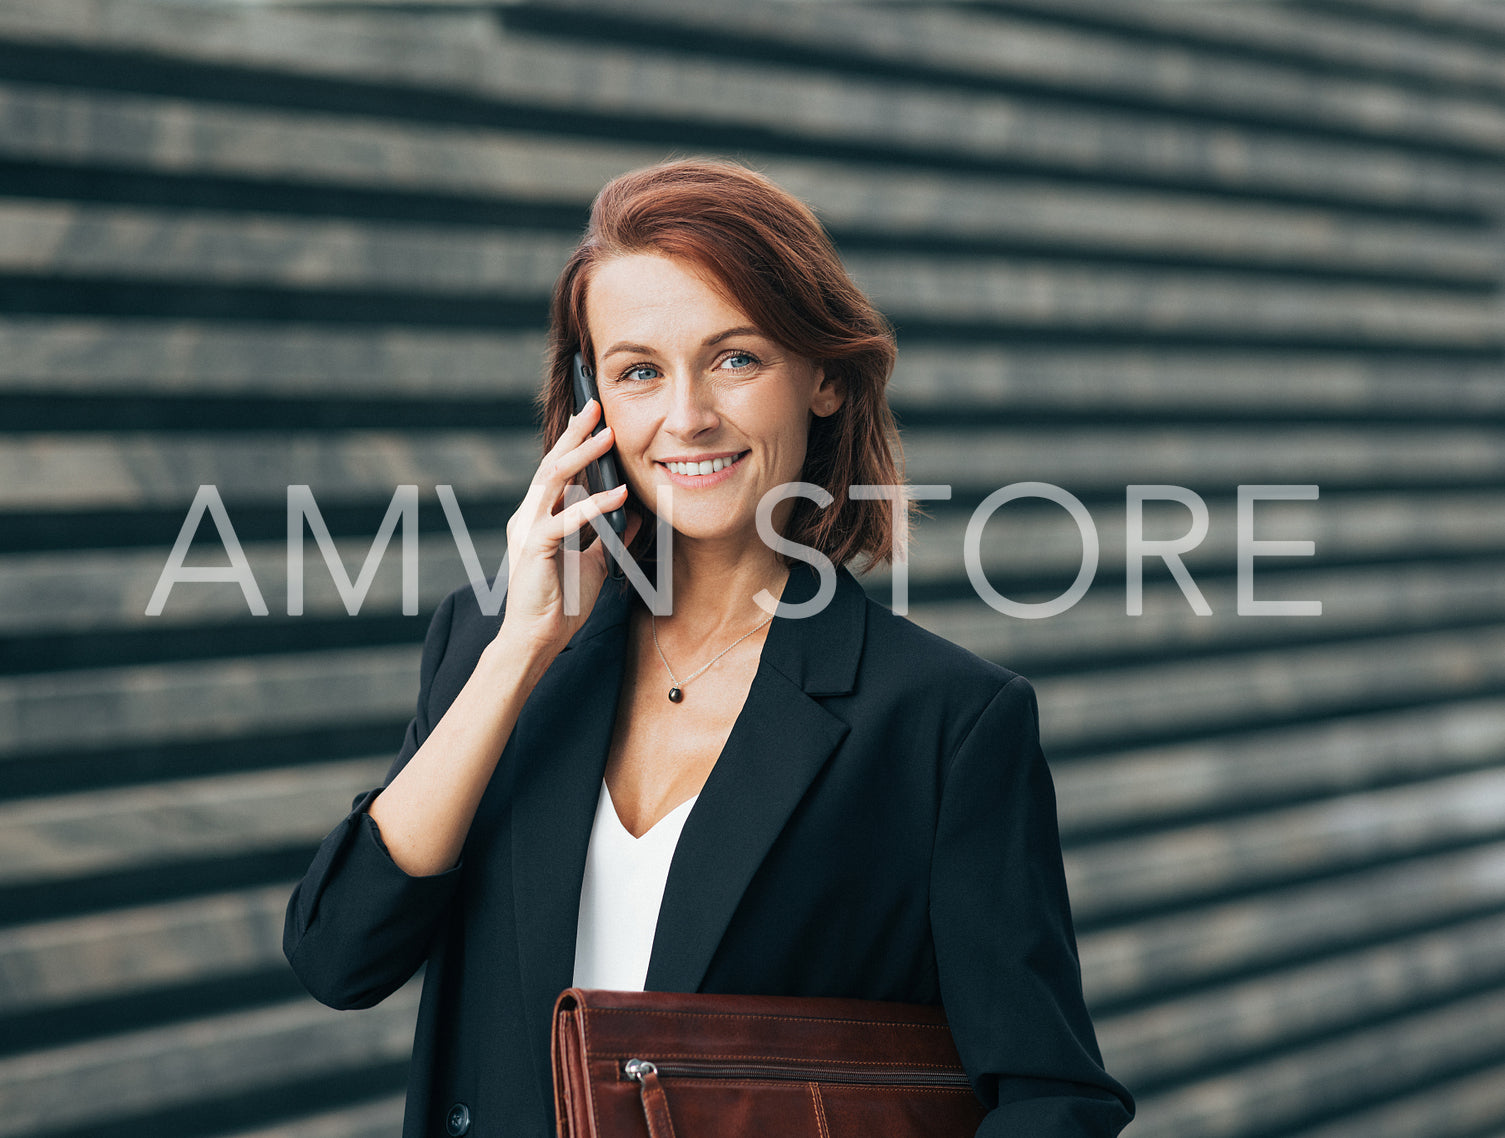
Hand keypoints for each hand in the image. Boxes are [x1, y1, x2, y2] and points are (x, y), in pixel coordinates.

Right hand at [498, 398, 640, 659]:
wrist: (537, 638)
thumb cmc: (561, 602)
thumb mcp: (594, 562)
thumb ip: (608, 535)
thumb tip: (632, 513)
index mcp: (539, 517)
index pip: (557, 470)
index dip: (574, 442)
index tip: (594, 417)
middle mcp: (528, 516)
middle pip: (552, 463)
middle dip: (575, 433)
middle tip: (595, 406)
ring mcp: (528, 530)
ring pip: (553, 480)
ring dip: (583, 456)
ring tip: (608, 435)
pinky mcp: (535, 549)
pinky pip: (565, 519)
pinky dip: (593, 506)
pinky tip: (618, 495)